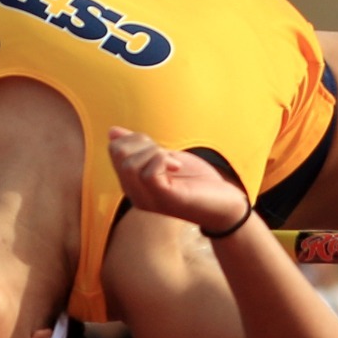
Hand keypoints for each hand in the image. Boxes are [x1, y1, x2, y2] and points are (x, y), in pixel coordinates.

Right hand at [108, 127, 250, 234]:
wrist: (225, 205)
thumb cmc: (196, 181)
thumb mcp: (165, 158)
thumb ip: (141, 148)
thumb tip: (112, 132)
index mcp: (132, 183)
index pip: (114, 149)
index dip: (136, 138)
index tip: (159, 147)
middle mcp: (134, 194)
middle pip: (118, 153)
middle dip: (144, 143)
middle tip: (167, 154)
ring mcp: (147, 199)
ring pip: (130, 164)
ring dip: (155, 152)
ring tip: (174, 163)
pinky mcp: (163, 199)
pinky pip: (148, 173)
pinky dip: (163, 161)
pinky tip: (177, 166)